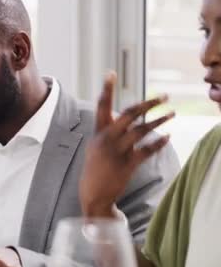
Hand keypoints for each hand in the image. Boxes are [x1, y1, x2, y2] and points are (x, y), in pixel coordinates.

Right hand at [80, 72, 173, 217]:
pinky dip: (158, 143)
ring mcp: (116, 152)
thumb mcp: (95, 146)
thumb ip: (108, 131)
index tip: (111, 73)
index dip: (106, 89)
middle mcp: (106, 139)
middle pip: (129, 114)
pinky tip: (168, 136)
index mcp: (98, 132)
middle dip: (148, 103)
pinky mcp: (127, 164)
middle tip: (164, 96)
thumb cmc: (95, 168)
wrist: (93, 194)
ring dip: (159, 121)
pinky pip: (147, 150)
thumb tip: (127, 116)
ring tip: (172, 114)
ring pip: (141, 130)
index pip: (102, 106)